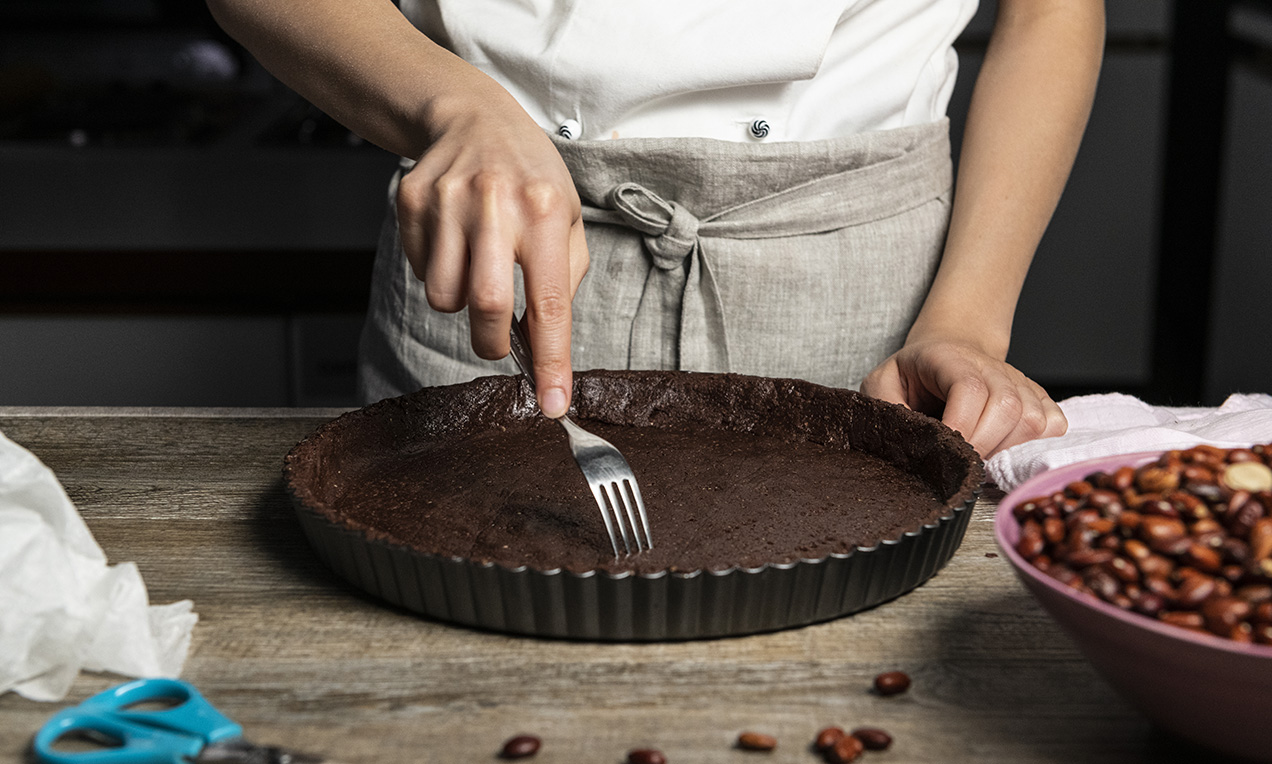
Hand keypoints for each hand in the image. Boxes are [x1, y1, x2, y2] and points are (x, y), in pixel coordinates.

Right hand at [396, 84, 588, 418]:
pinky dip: (437, 273)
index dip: (552, 362)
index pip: (549, 303)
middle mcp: (496, 203)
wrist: (473, 118)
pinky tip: (454, 241)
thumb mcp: (568, 219)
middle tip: (500, 340)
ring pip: (443, 297)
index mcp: (546, 211)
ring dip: (461, 304)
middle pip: (486, 307)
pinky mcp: (412, 200)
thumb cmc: (530, 178)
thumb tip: (545, 349)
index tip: (553, 405)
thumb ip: (563, 282)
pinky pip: (419, 271)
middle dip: (492, 342)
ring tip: (477, 268)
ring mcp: (448, 200)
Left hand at [861, 338, 1066, 457]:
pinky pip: (1053, 423)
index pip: (969, 389)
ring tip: (980, 456)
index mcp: (949, 359)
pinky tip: (1006, 448)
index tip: (946, 450)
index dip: (961, 426)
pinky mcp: (1037, 396)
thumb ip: (885, 408)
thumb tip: (902, 440)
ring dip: (1007, 449)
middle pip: (1007, 407)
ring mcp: (1018, 381)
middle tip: (962, 462)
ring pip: (1033, 419)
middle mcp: (991, 367)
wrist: (948, 350)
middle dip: (983, 446)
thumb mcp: (882, 383)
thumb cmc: (913, 373)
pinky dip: (1034, 444)